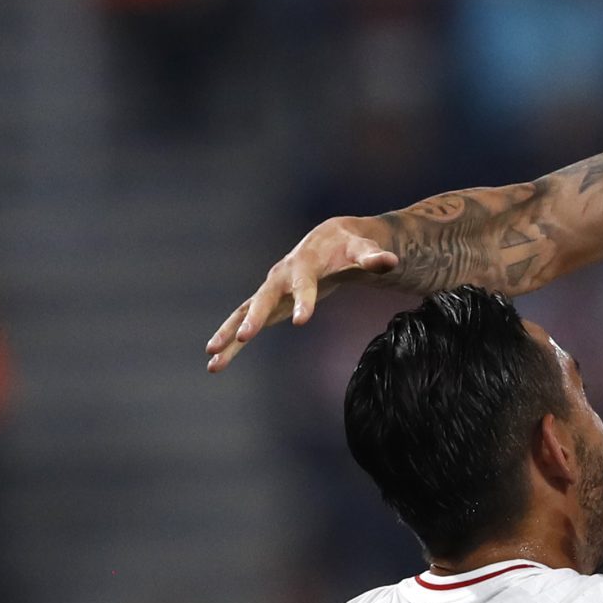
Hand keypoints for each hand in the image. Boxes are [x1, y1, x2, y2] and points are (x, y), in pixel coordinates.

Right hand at [206, 215, 402, 370]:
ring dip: (229, 334)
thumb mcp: (364, 251)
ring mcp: (270, 290)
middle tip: (244, 337)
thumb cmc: (350, 247)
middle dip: (254, 318)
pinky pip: (244, 322)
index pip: (304, 283)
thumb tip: (390, 261)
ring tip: (212, 358)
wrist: (330, 240)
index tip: (302, 321)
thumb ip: (374, 258)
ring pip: (245, 313)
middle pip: (264, 298)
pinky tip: (216, 362)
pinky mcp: (267, 304)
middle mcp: (281, 277)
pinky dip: (231, 341)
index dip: (304, 300)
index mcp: (305, 264)